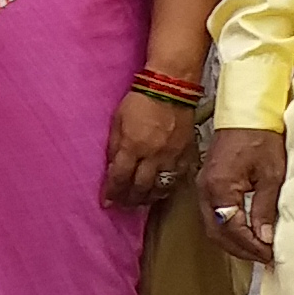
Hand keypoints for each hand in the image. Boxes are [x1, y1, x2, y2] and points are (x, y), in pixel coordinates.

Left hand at [101, 84, 198, 214]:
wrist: (171, 90)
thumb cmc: (140, 101)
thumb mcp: (117, 121)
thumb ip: (115, 146)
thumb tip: (112, 168)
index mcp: (133, 146)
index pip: (120, 178)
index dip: (112, 193)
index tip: (106, 202)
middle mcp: (153, 156)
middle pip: (140, 188)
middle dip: (129, 200)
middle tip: (123, 204)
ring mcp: (172, 157)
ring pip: (159, 188)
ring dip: (147, 198)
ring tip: (140, 201)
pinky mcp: (186, 155)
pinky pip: (176, 179)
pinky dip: (166, 188)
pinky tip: (159, 190)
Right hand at [199, 125, 286, 264]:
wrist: (246, 112)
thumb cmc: (260, 137)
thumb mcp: (271, 174)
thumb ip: (265, 208)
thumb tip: (264, 237)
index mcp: (220, 188)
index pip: (232, 229)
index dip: (252, 246)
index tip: (270, 254)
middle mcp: (206, 190)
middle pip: (217, 233)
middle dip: (240, 249)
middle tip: (263, 257)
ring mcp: (203, 186)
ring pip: (212, 226)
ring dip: (232, 241)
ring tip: (256, 248)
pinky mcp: (207, 183)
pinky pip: (212, 214)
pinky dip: (226, 228)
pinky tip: (243, 231)